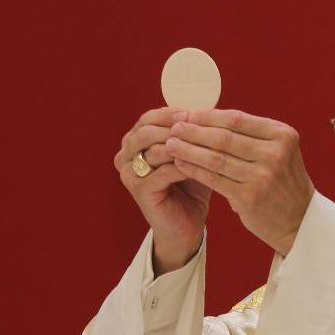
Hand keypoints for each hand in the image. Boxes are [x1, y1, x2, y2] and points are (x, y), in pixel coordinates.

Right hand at [115, 108, 210, 273]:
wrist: (187, 226)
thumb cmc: (191, 189)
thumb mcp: (194, 156)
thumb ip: (193, 135)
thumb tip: (208, 108)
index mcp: (135, 142)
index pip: (149, 117)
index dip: (172, 112)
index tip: (196, 111)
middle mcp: (126, 155)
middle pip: (145, 129)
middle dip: (173, 125)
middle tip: (197, 124)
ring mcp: (129, 173)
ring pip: (152, 148)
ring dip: (179, 144)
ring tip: (202, 144)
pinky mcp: (138, 189)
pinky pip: (160, 171)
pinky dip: (181, 166)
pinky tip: (200, 166)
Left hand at [164, 109, 314, 257]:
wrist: (299, 220)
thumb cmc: (282, 182)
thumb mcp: (279, 152)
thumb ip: (251, 135)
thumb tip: (206, 116)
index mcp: (283, 135)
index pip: (236, 119)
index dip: (207, 115)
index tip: (187, 114)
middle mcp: (275, 153)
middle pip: (223, 136)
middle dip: (193, 130)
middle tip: (173, 127)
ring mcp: (263, 176)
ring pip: (215, 157)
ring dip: (188, 149)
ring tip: (170, 144)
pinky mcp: (249, 197)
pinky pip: (213, 178)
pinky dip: (193, 169)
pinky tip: (179, 164)